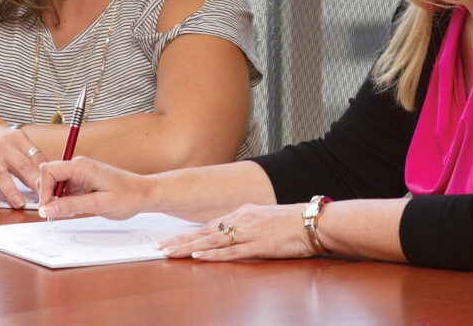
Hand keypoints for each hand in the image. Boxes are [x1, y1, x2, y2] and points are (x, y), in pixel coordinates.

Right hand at [0, 115, 44, 208]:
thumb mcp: (8, 139)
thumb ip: (25, 153)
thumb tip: (47, 172)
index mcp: (15, 138)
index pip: (36, 156)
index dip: (46, 173)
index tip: (54, 186)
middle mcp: (1, 145)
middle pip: (22, 165)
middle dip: (34, 183)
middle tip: (43, 199)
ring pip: (1, 174)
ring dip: (12, 191)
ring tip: (20, 204)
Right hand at [37, 156, 149, 219]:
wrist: (144, 194)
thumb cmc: (127, 196)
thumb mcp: (98, 204)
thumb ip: (71, 205)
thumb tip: (47, 208)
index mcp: (81, 167)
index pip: (48, 171)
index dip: (44, 191)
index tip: (47, 209)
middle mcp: (78, 166)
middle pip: (48, 175)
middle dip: (48, 195)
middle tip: (57, 212)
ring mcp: (80, 173)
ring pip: (55, 183)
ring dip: (56, 199)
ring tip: (71, 211)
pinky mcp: (83, 181)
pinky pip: (65, 189)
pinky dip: (64, 200)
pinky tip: (77, 209)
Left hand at [159, 203, 314, 260]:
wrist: (313, 221)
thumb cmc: (291, 222)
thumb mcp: (263, 218)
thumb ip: (246, 225)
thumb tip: (231, 232)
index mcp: (242, 213)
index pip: (208, 226)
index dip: (187, 234)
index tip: (170, 240)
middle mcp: (241, 220)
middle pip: (204, 232)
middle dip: (180, 241)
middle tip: (160, 247)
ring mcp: (249, 232)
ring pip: (212, 241)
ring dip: (189, 248)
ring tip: (171, 253)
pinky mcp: (259, 246)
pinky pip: (232, 252)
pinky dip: (214, 255)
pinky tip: (199, 258)